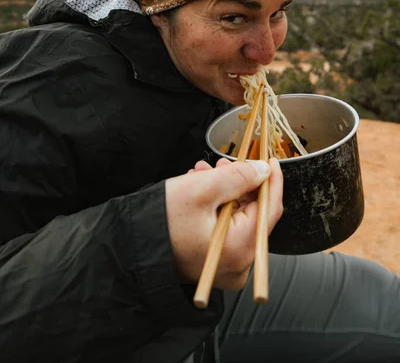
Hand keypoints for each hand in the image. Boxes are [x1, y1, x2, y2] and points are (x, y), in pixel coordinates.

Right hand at [165, 157, 282, 290]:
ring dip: (225, 192)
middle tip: (222, 163)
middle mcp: (238, 264)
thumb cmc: (161, 222)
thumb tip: (263, 171)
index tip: (270, 160)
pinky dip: (217, 208)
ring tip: (203, 173)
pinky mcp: (214, 263)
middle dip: (239, 183)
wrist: (131, 248)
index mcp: (240, 249)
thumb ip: (237, 177)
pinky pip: (226, 230)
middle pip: (254, 213)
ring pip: (238, 218)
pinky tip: (200, 190)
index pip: (270, 208)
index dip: (271, 179)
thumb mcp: (200, 190)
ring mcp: (226, 266)